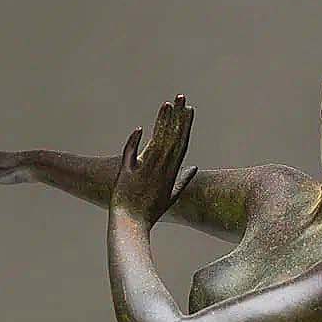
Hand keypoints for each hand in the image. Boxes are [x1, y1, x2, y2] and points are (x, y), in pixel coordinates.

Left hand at [111, 96, 195, 226]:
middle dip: (177, 116)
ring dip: (161, 123)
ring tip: (166, 105)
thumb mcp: (171, 197)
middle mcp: (160, 170)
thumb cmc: (151, 212)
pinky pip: (131, 155)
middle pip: (171, 138)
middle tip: (181, 96)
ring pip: (155, 143)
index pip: (181, 143)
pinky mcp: (127, 173)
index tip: (189, 108)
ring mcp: (144, 171)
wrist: (131, 224)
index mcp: (171, 173)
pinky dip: (135, 143)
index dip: (185, 125)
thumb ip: (183, 180)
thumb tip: (194, 168)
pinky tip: (140, 129)